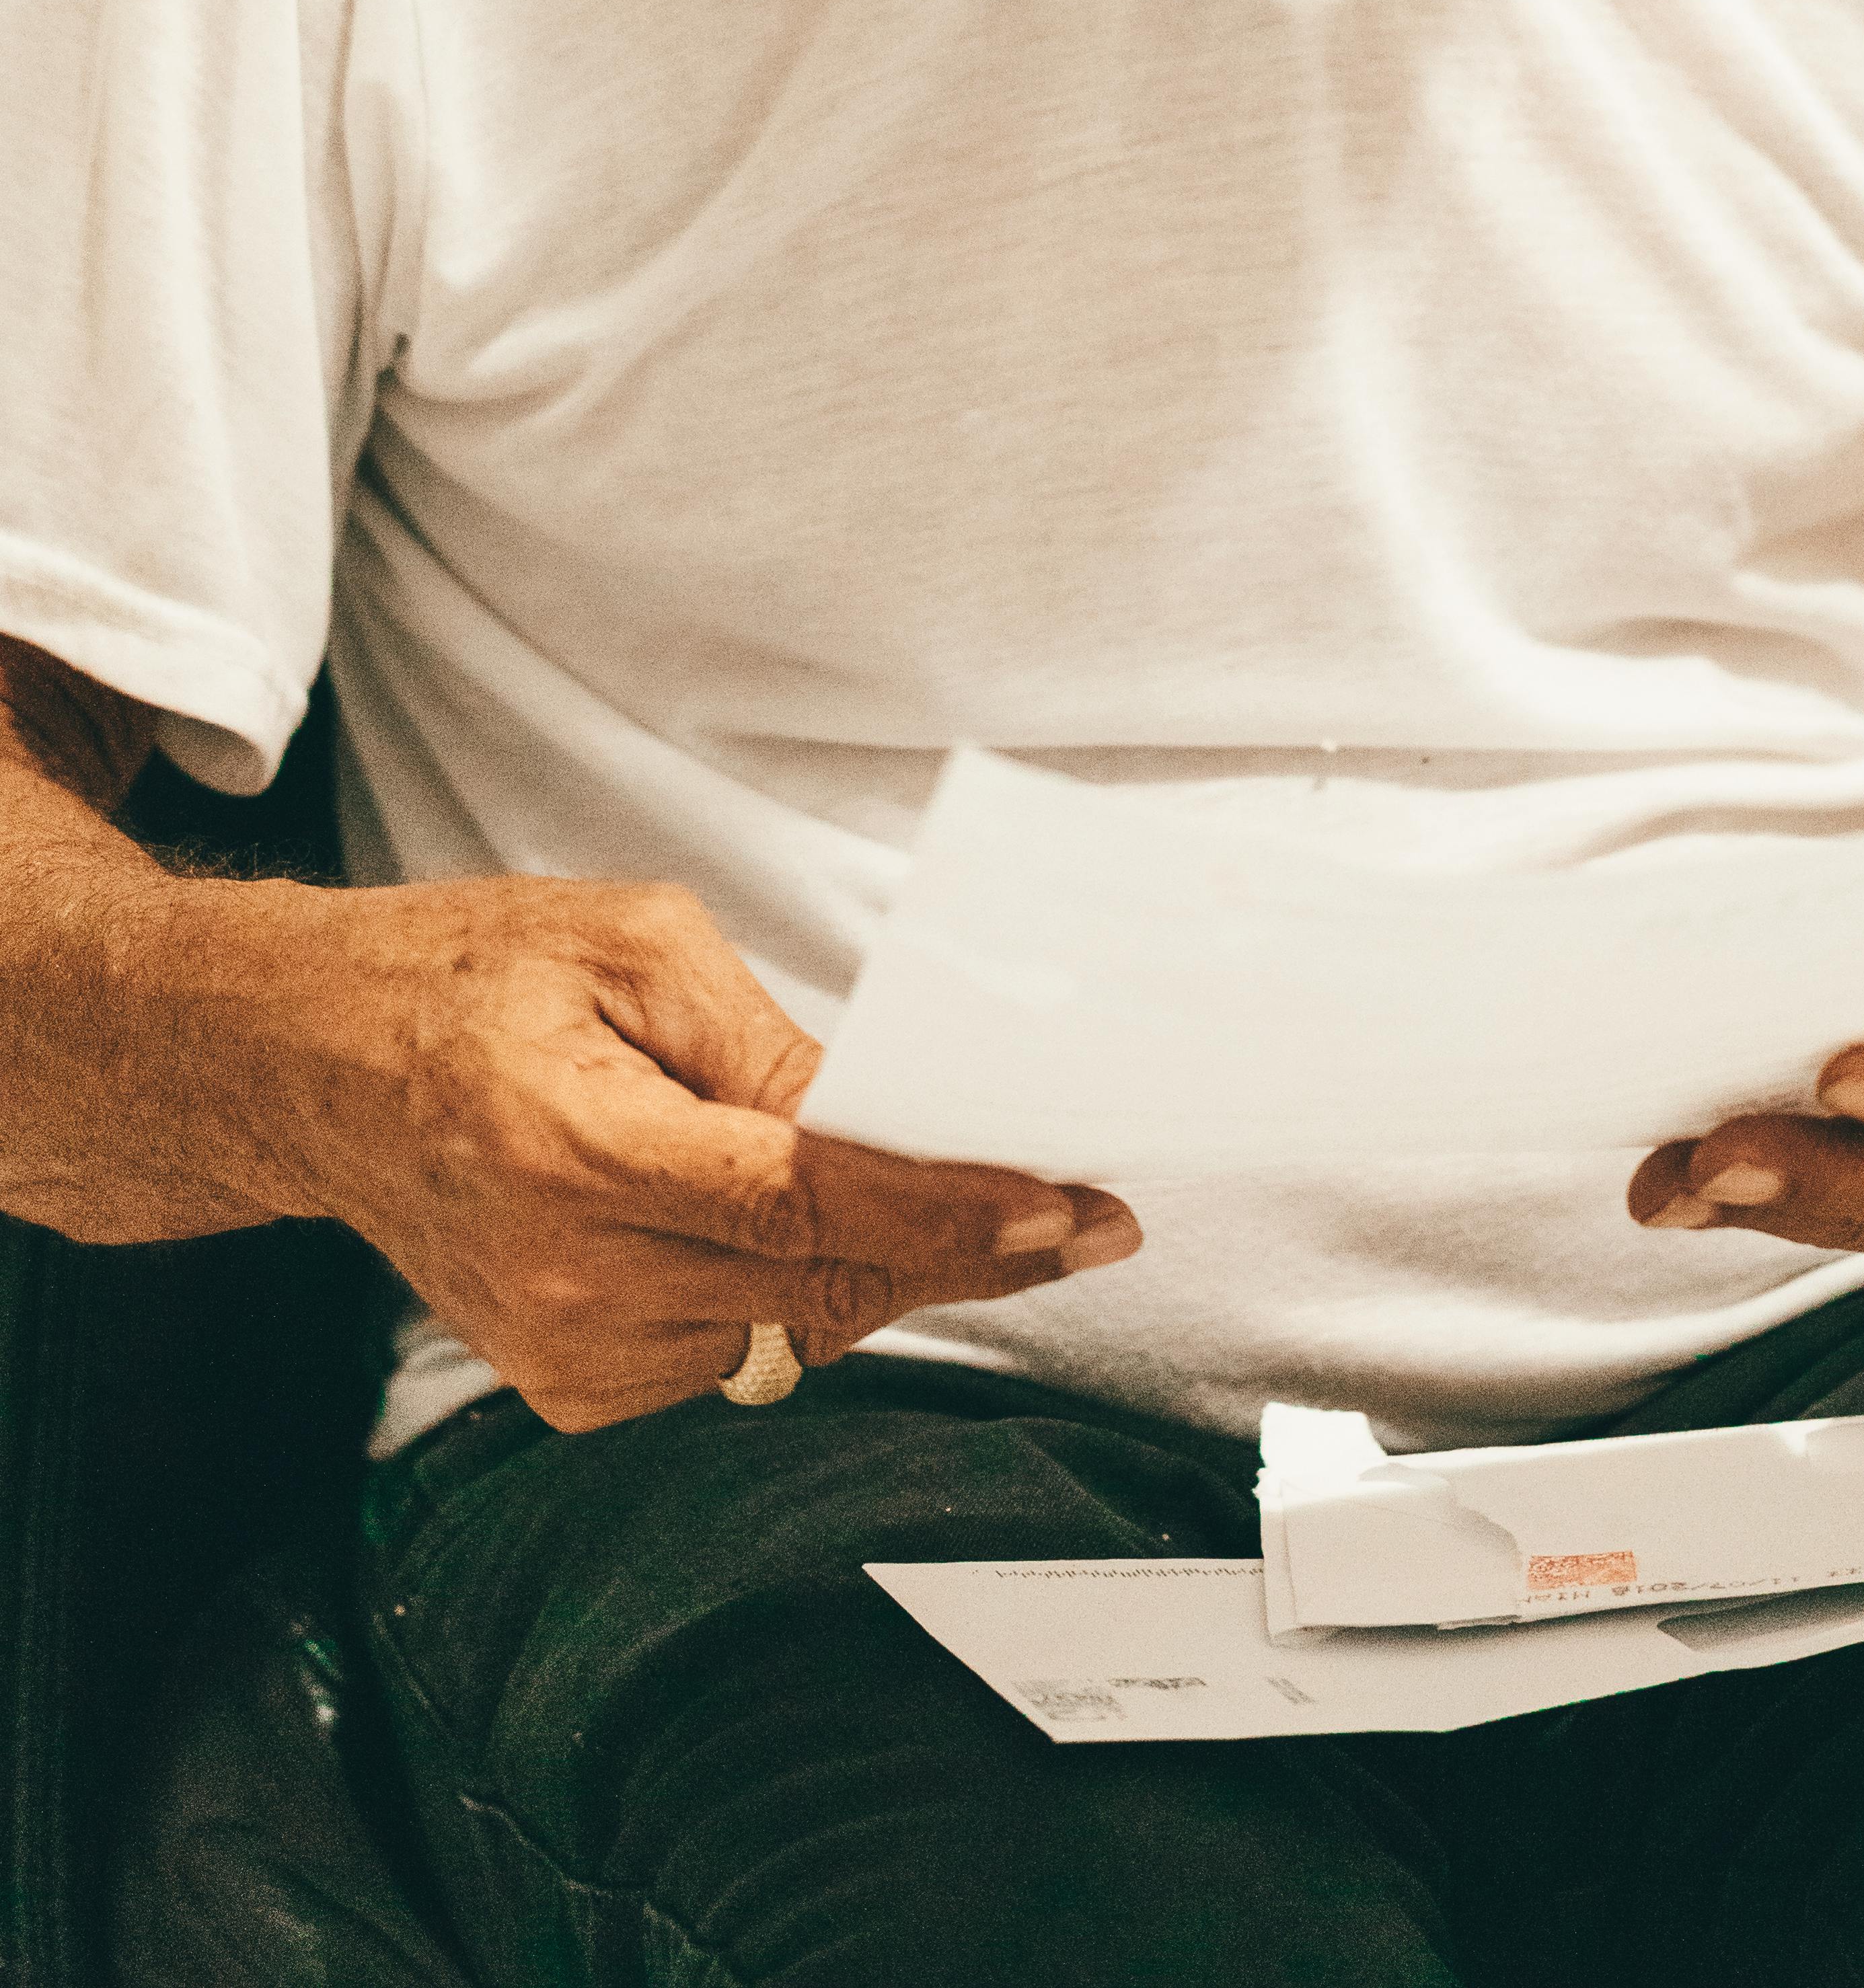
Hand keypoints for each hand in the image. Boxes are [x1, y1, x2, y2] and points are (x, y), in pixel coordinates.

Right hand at [255, 872, 1139, 1432]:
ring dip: (875, 1266)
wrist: (315, 1065)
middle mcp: (565, 1275)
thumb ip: (766, 1043)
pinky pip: (735, 1353)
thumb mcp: (633, 942)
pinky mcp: (565, 1389)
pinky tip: (789, 1227)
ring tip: (928, 1195)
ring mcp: (560, 1351)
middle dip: (964, 1248)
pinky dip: (790, 1292)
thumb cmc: (471, 976)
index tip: (1061, 1206)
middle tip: (1080, 1218)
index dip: (946, 1207)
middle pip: (820, 1282)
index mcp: (576, 1145)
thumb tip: (888, 1121)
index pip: (804, 1201)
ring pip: (791, 1328)